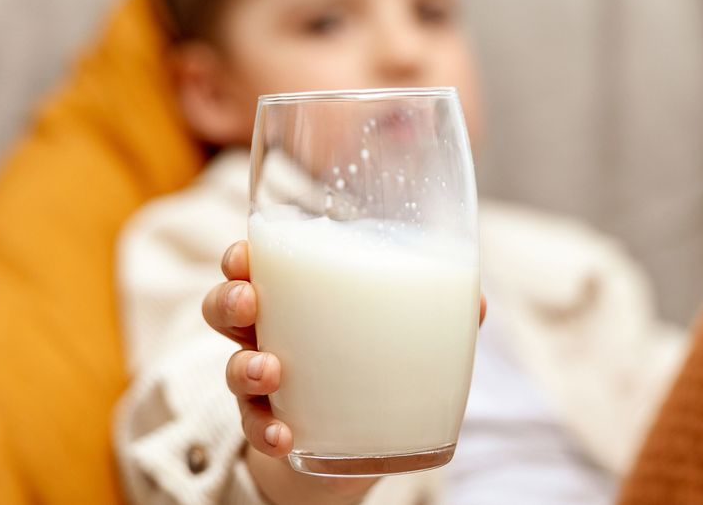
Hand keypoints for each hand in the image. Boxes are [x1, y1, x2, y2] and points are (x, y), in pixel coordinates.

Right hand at [202, 241, 485, 504]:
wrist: (354, 448)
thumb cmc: (372, 368)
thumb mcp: (400, 339)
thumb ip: (436, 317)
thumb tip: (476, 302)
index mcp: (295, 301)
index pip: (255, 267)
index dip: (241, 258)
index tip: (245, 254)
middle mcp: (268, 338)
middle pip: (225, 308)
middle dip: (230, 299)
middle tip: (250, 301)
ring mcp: (265, 387)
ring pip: (233, 367)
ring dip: (244, 366)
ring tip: (269, 371)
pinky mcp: (273, 430)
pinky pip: (256, 429)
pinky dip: (266, 431)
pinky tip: (284, 435)